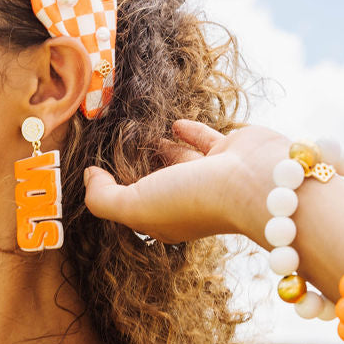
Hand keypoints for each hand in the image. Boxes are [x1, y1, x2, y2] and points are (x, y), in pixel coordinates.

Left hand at [83, 119, 292, 245]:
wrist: (254, 182)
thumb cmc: (193, 198)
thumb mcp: (133, 206)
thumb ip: (103, 197)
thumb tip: (89, 177)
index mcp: (166, 220)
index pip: (135, 209)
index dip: (116, 195)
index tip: (98, 175)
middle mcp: (189, 200)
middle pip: (157, 184)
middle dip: (140, 172)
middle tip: (120, 150)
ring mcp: (211, 176)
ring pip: (180, 160)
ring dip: (163, 149)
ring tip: (143, 134)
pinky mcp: (229, 151)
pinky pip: (204, 139)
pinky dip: (189, 131)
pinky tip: (175, 122)